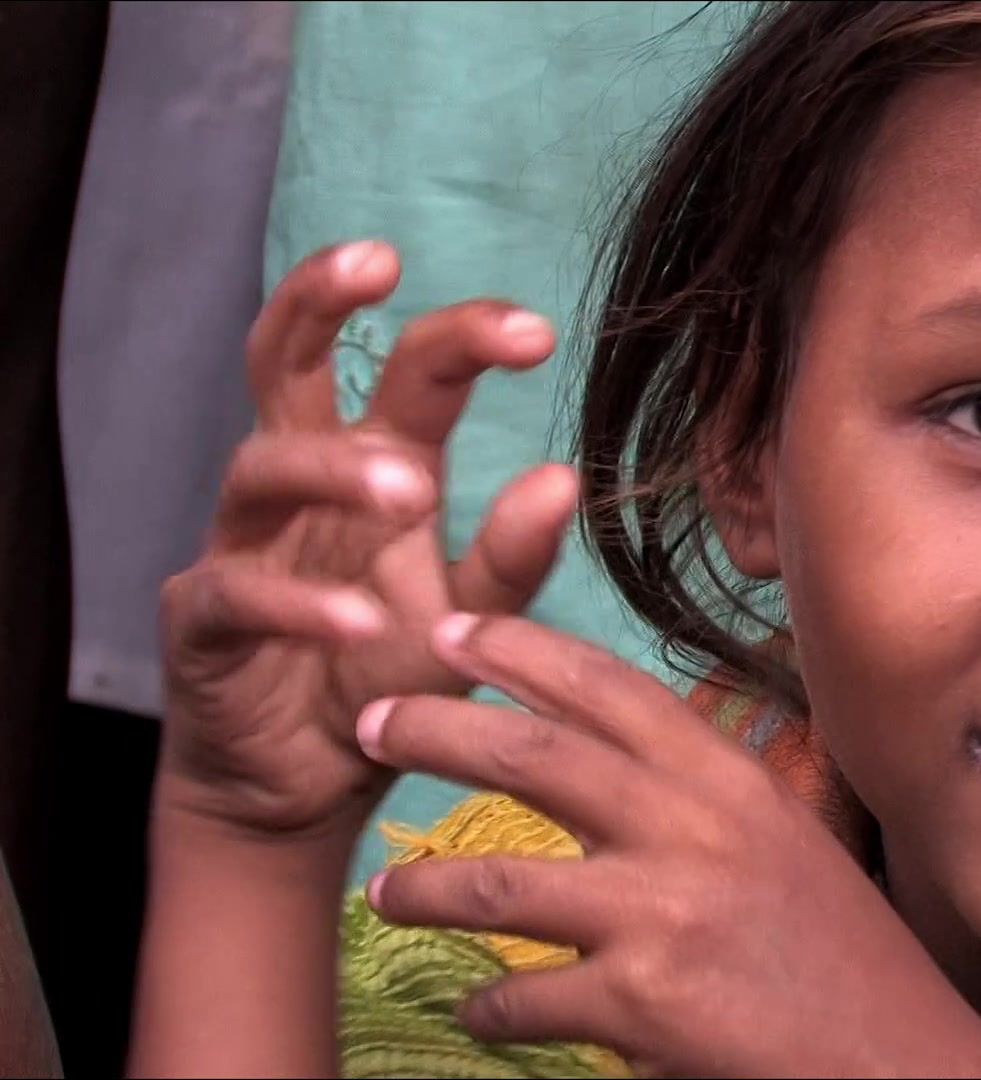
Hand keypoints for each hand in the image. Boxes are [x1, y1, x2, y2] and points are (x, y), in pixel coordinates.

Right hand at [157, 242, 577, 845]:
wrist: (308, 785)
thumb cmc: (386, 673)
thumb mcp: (468, 616)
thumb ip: (512, 557)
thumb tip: (566, 477)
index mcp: (371, 466)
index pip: (408, 374)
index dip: (460, 336)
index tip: (535, 330)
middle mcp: (300, 487)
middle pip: (286, 361)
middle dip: (319, 298)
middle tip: (381, 262)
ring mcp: (243, 545)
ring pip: (260, 467)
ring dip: (333, 469)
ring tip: (409, 490)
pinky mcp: (203, 621)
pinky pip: (235, 592)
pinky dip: (297, 603)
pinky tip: (359, 621)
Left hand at [357, 614, 980, 1078]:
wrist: (897, 1058)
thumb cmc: (838, 953)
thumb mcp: (781, 842)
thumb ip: (697, 796)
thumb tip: (600, 757)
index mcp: (729, 782)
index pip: (609, 688)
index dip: (521, 651)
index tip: (453, 632)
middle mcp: (695, 830)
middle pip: (533, 756)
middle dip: (435, 730)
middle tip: (372, 723)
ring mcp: (666, 915)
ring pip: (500, 883)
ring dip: (424, 887)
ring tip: (383, 891)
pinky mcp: (644, 1004)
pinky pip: (523, 998)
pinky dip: (488, 1006)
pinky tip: (481, 1009)